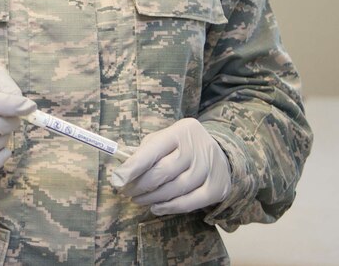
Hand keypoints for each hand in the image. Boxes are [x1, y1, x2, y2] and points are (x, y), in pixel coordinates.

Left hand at [110, 118, 231, 214]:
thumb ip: (145, 151)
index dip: (133, 167)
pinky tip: (156, 207)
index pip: (153, 150)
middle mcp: (197, 148)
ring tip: (138, 199)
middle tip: (126, 191)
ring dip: (152, 198)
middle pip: (163, 172)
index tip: (117, 180)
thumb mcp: (164, 139)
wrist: (221, 153)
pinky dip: (170, 207)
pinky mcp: (217, 188)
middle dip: (140, 185)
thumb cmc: (182, 145)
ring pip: (175, 189)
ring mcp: (209, 168)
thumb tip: (123, 172)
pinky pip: (189, 203)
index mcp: (180, 131)